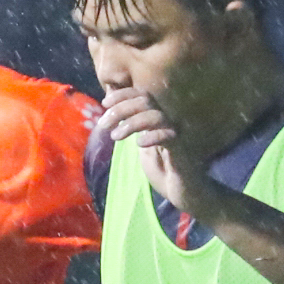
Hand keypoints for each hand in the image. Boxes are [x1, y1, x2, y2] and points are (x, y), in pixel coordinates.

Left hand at [99, 88, 216, 215]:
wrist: (180, 189)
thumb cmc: (161, 167)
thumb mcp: (139, 143)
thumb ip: (128, 126)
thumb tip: (109, 108)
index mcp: (157, 117)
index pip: (141, 94)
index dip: (123, 94)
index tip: (105, 103)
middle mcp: (167, 120)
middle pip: (146, 101)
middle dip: (121, 109)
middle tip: (103, 125)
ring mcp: (175, 132)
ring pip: (155, 115)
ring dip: (131, 123)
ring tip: (115, 137)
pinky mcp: (180, 148)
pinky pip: (167, 135)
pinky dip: (152, 136)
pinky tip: (139, 144)